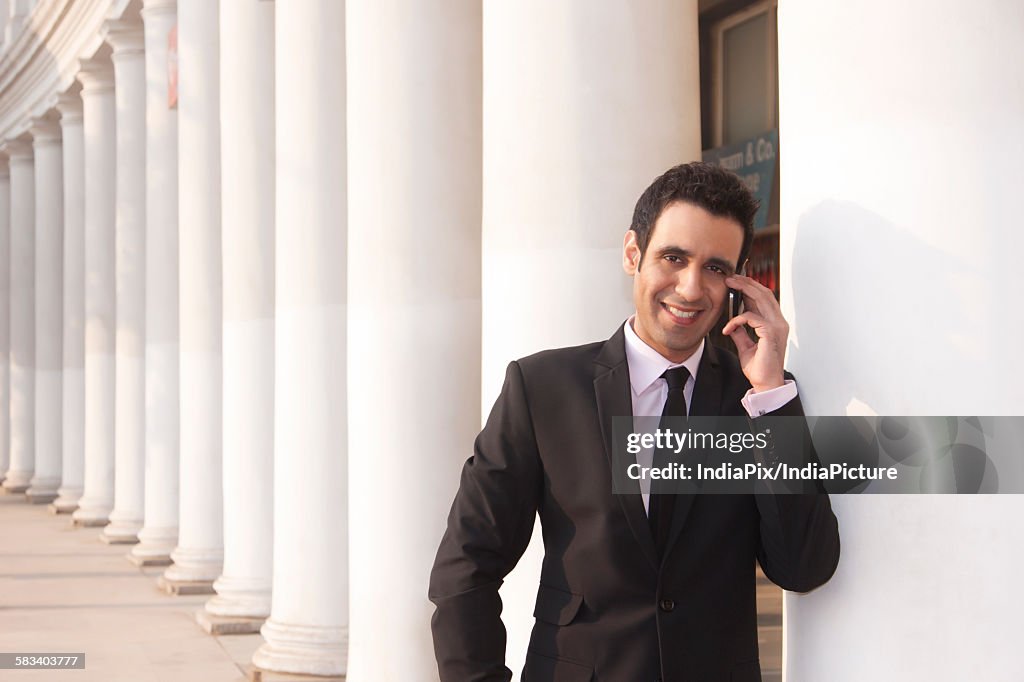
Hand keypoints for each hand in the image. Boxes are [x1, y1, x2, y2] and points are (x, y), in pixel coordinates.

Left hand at [722, 275, 788, 392]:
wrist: (766, 384)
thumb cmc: (759, 368)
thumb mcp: (746, 346)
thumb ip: (741, 333)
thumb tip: (733, 324)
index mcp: (775, 324)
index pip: (765, 298)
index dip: (751, 287)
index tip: (736, 281)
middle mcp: (779, 322)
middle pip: (764, 293)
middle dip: (747, 282)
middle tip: (730, 277)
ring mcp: (777, 327)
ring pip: (762, 298)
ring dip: (744, 289)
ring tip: (729, 284)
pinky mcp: (770, 334)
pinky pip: (751, 317)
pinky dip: (737, 319)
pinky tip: (728, 328)